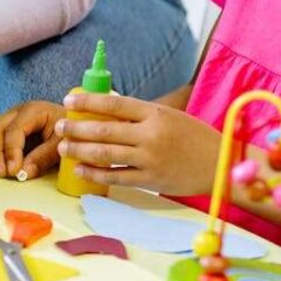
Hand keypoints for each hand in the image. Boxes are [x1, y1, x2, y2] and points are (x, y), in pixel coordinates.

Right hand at [0, 101, 64, 179]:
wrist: (72, 128)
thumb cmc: (69, 134)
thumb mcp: (62, 145)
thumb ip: (44, 157)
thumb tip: (22, 172)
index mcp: (34, 110)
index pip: (14, 129)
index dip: (11, 151)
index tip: (13, 171)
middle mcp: (16, 111)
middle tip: (3, 174)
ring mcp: (6, 118)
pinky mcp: (1, 127)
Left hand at [55, 92, 220, 195]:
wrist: (221, 165)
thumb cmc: (194, 138)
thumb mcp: (170, 116)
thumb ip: (141, 114)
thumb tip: (105, 108)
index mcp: (156, 114)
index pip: (115, 103)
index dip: (88, 101)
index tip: (69, 100)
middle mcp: (151, 135)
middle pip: (104, 130)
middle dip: (76, 128)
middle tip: (59, 126)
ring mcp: (150, 159)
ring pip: (105, 153)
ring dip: (79, 150)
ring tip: (63, 147)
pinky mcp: (150, 180)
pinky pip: (115, 177)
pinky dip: (94, 173)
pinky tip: (80, 170)